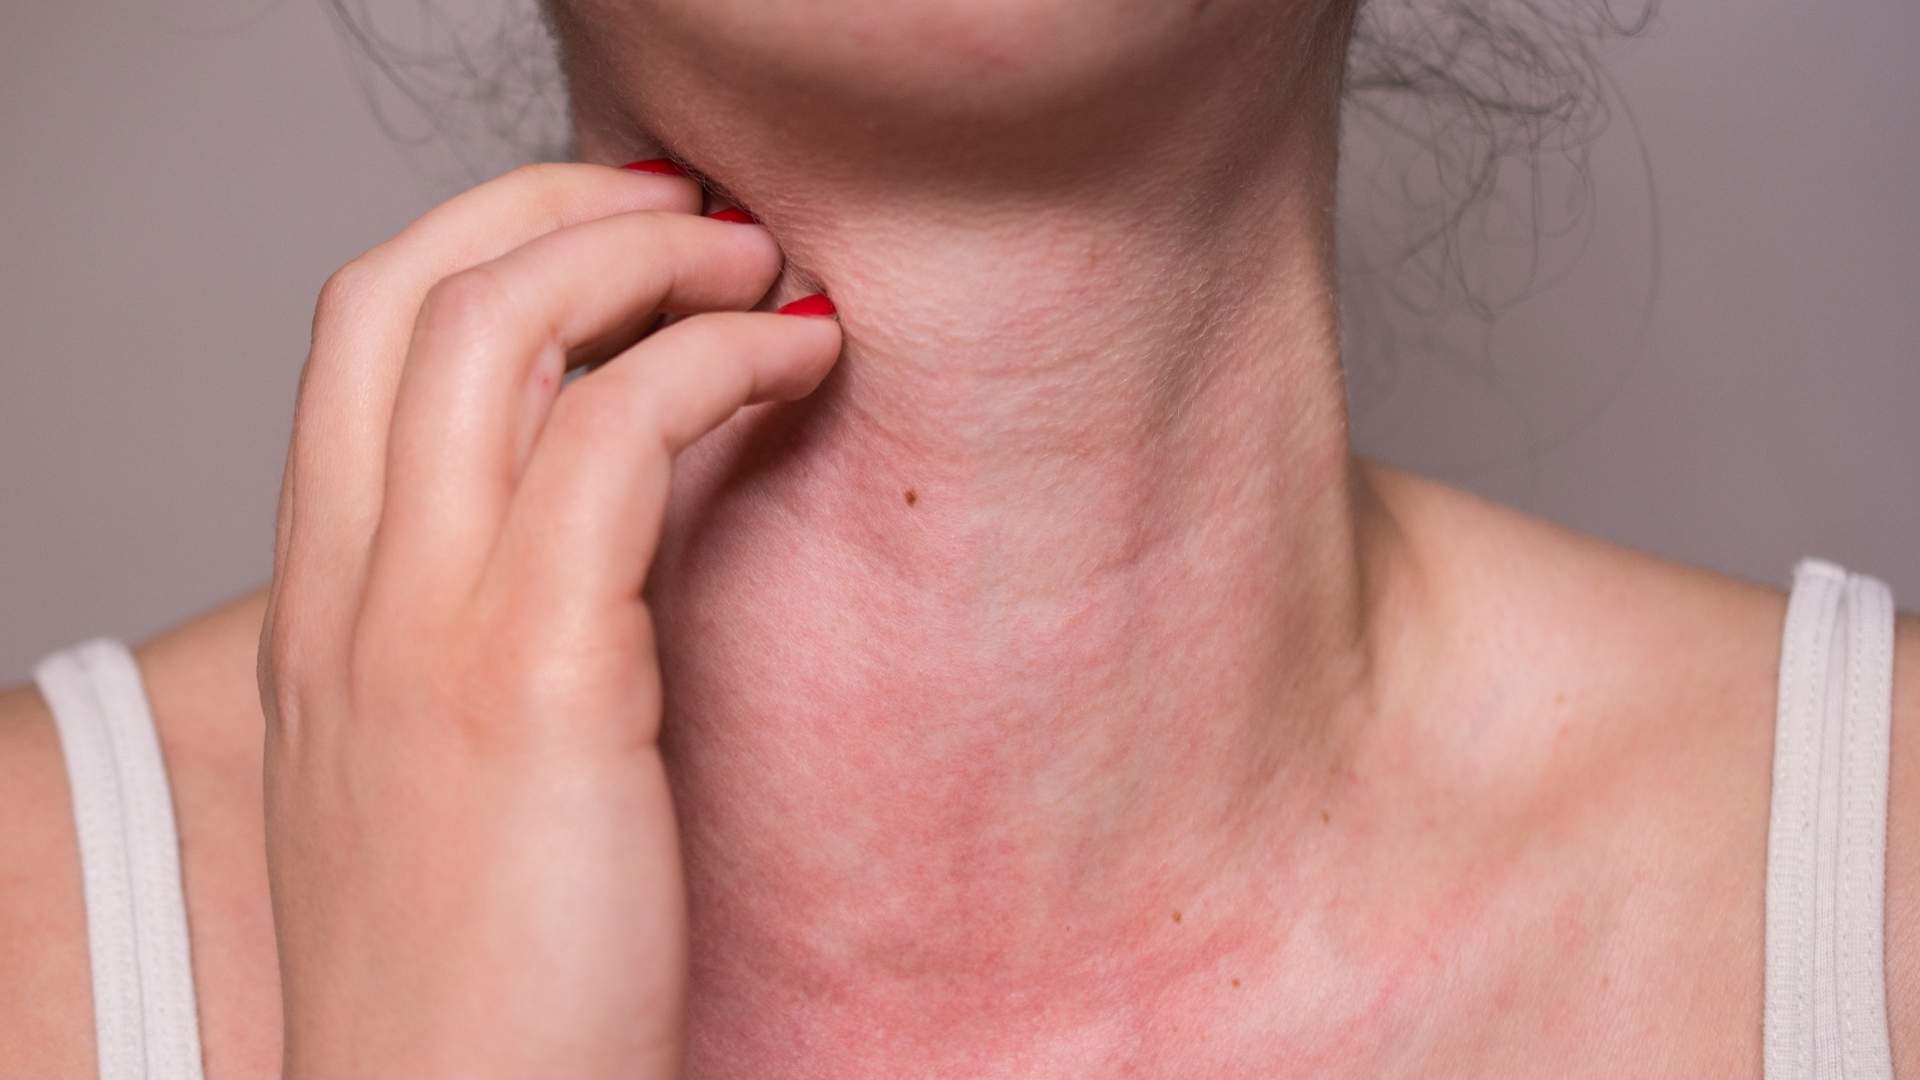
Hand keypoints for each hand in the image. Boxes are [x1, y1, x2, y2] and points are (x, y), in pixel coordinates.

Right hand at [257, 162, 840, 1077]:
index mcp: (323, 611)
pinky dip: (718, 360)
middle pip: (408, 290)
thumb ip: (503, 627)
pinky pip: (622, 433)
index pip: (357, 341)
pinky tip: (800, 363)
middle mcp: (351, 593)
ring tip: (762, 268)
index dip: (490, 247)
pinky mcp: (536, 677)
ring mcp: (425, 626)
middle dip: (555, 207)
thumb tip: (628, 502)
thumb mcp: (456, 774)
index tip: (618, 242)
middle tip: (694, 214)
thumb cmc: (486, 983)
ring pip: (503, 327)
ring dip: (649, 258)